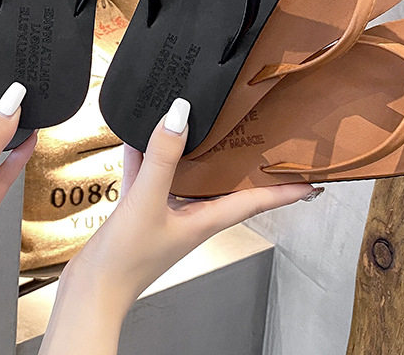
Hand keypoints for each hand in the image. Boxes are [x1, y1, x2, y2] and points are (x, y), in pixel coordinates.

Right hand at [40, 98, 319, 354]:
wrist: (92, 290)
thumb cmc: (126, 261)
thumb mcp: (148, 201)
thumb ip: (163, 157)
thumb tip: (180, 114)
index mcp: (206, 220)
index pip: (256, 200)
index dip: (286, 190)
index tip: (312, 179)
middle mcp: (192, 216)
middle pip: (226, 185)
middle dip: (244, 164)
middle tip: (261, 138)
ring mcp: (166, 214)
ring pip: (187, 177)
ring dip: (194, 154)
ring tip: (204, 126)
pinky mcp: (141, 212)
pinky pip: (150, 176)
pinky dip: (147, 157)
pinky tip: (137, 136)